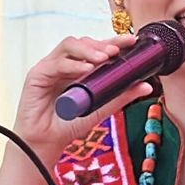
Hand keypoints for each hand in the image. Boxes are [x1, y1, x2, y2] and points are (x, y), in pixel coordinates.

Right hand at [13, 34, 151, 158]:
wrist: (45, 143)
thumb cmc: (68, 124)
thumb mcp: (100, 110)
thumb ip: (120, 97)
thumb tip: (146, 86)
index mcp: (79, 68)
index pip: (97, 48)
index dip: (113, 41)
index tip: (132, 41)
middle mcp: (65, 63)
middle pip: (83, 42)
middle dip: (101, 43)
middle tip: (117, 50)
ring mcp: (50, 66)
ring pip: (69, 45)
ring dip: (88, 49)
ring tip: (104, 58)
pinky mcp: (37, 74)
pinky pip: (55, 62)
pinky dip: (72, 63)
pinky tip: (85, 69)